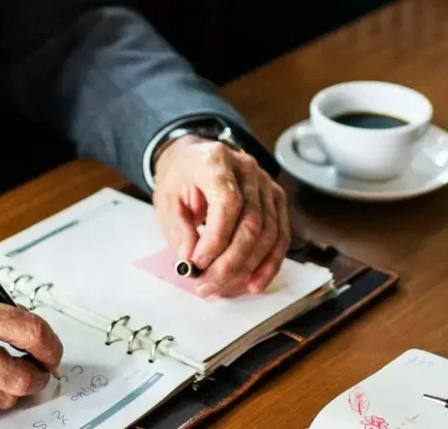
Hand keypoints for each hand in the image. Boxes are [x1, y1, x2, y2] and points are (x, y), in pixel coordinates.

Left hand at [152, 135, 289, 298]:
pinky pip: (281, 235)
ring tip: (224, 287)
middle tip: (208, 285)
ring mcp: (266, 183)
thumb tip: (192, 262)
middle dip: (230, 262)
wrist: (195, 160)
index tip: (197, 263)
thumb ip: (179, 231)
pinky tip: (255, 282)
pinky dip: (269, 263)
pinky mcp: (276, 198)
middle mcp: (247, 168)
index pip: (227, 202)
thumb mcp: (167, 201)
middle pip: (251, 222)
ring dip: (248, 267)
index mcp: (216, 161)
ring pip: (269, 233)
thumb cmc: (181, 179)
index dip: (215, 238)